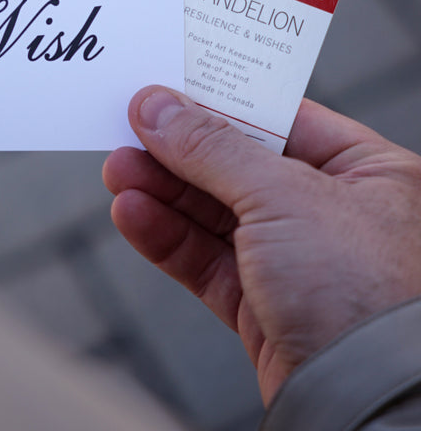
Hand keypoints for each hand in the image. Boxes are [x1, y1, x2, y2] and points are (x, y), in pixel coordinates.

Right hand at [103, 87, 420, 404]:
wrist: (369, 404)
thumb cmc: (365, 293)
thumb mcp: (284, 196)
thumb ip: (212, 147)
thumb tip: (158, 107)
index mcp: (367, 172)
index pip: (281, 120)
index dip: (219, 101)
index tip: (167, 88)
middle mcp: (336, 214)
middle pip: (240, 166)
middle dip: (179, 151)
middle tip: (127, 130)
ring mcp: (300, 263)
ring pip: (216, 215)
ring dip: (163, 191)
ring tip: (117, 170)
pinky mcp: (267, 308)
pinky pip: (207, 261)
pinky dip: (168, 236)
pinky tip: (133, 213)